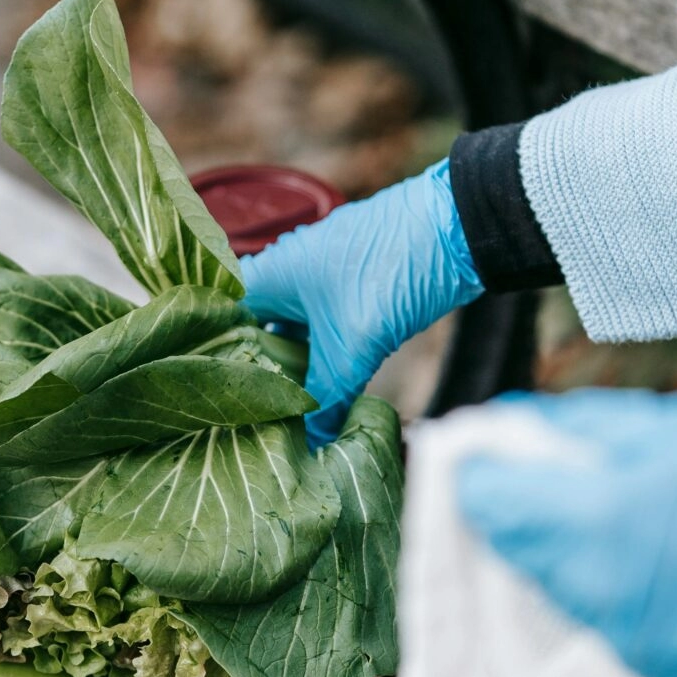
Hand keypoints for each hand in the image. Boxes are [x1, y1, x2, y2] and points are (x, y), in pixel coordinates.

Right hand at [241, 160, 483, 445]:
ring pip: (289, 331)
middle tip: (249, 417)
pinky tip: (321, 386)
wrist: (460, 230)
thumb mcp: (353, 348)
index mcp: (268, 276)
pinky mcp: (347, 286)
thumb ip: (326, 399)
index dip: (216, 362)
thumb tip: (311, 446)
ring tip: (283, 411)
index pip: (221, 323)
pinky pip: (317, 327)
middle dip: (255, 373)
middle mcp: (284, 272)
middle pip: (253, 330)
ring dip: (291, 367)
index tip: (216, 402)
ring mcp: (317, 277)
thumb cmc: (391, 274)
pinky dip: (317, 354)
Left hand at [457, 388, 676, 676]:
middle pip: (513, 548)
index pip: (488, 501)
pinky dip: (610, 593)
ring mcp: (623, 637)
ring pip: (551, 587)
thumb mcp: (676, 430)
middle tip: (567, 488)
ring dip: (566, 555)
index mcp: (598, 517)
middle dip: (526, 515)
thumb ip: (579, 425)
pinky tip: (657, 568)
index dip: (483, 476)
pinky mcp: (649, 667)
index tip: (488, 463)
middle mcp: (599, 588)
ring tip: (629, 525)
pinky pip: (598, 620)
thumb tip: (505, 423)